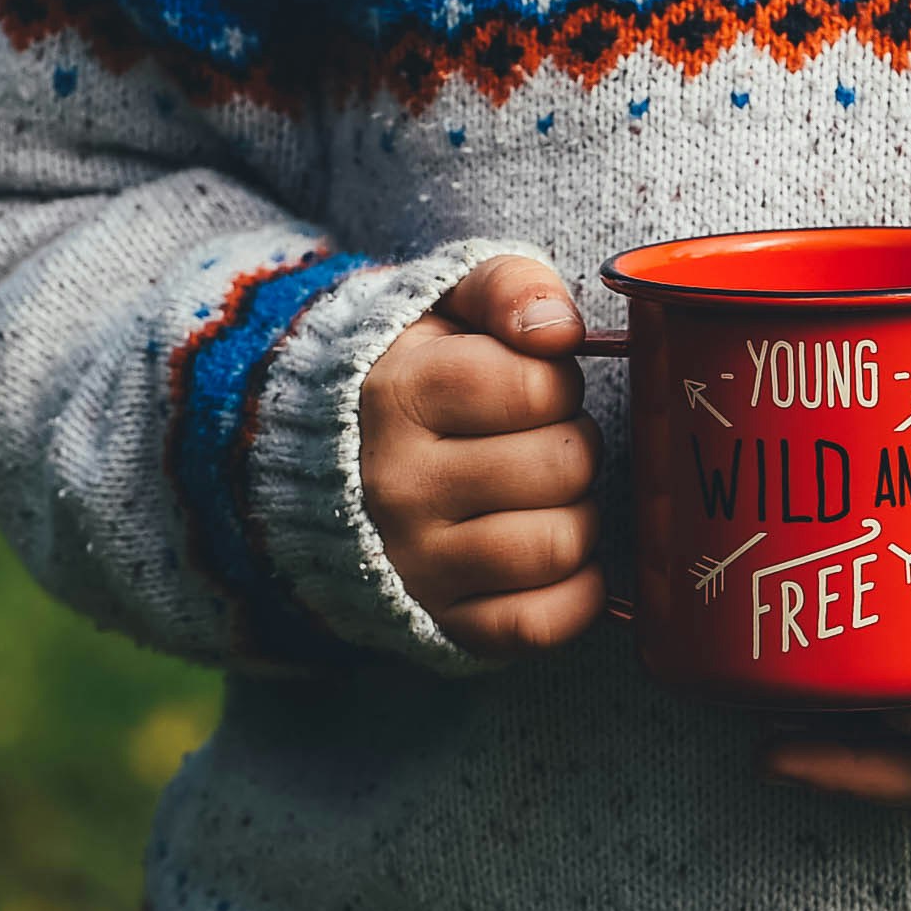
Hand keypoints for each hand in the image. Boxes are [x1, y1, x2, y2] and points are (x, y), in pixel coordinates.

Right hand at [361, 255, 605, 656]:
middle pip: (563, 464)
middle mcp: (396, 487)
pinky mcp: (443, 622)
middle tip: (540, 442)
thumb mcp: (445, 304)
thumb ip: (508, 287)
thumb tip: (559, 330)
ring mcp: (416, 563)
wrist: (332, 465)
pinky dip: (576, 593)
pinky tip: (559, 559)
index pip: (537, 386)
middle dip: (574, 445)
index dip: (557, 382)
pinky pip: (543, 623)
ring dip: (578, 515)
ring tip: (543, 497)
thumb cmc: (419, 376)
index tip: (531, 387)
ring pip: (561, 543)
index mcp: (396, 396)